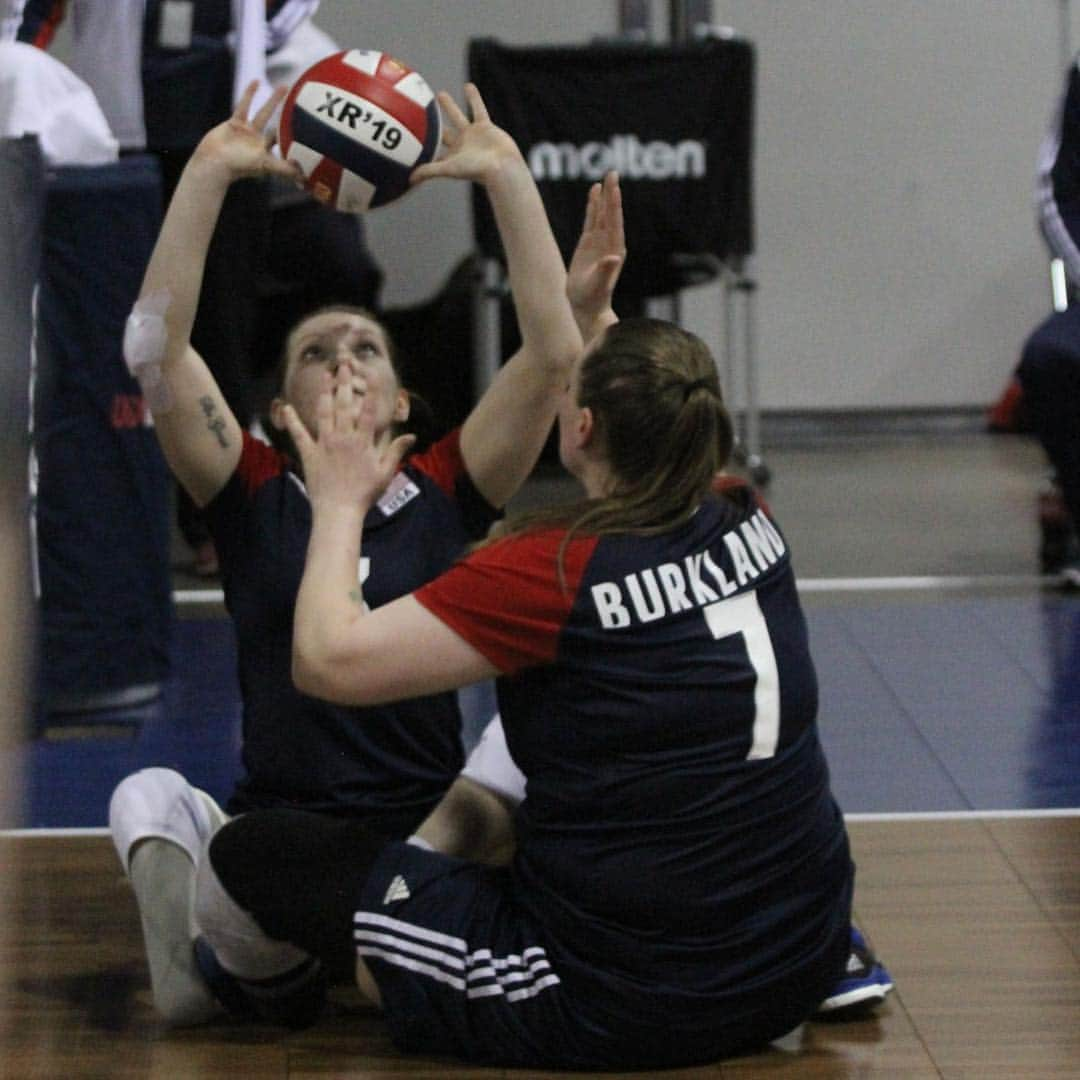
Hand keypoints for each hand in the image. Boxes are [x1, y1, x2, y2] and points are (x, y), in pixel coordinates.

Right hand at [191, 81, 303, 184]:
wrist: (214, 161)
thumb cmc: (240, 166)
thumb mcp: (266, 165)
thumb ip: (285, 169)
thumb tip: (306, 177)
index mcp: (268, 154)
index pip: (287, 146)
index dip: (298, 143)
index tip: (314, 135)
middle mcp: (260, 143)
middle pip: (279, 127)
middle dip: (290, 118)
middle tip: (304, 106)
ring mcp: (248, 132)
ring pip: (265, 113)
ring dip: (274, 100)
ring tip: (285, 87)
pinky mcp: (235, 123)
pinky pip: (244, 105)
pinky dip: (250, 93)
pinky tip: (257, 81)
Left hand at [282, 365, 414, 515]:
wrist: (339, 511)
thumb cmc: (365, 494)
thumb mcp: (385, 473)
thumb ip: (396, 451)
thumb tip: (412, 436)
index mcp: (362, 442)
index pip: (369, 411)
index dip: (371, 392)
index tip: (372, 375)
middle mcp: (343, 438)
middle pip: (345, 405)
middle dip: (345, 383)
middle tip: (344, 364)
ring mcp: (325, 444)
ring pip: (324, 413)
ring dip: (325, 393)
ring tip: (325, 376)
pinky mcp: (309, 454)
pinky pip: (299, 434)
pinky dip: (292, 421)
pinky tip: (287, 408)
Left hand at [410, 83, 521, 186]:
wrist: (501, 167)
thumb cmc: (476, 170)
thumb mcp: (449, 168)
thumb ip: (429, 171)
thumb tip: (409, 180)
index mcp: (451, 157)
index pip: (433, 152)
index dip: (422, 149)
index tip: (408, 141)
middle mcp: (460, 146)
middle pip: (442, 133)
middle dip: (432, 125)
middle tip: (419, 112)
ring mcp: (473, 136)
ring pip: (457, 117)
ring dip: (449, 106)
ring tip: (440, 94)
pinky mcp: (485, 127)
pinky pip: (478, 108)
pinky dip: (474, 97)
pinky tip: (468, 85)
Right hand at [566, 171, 625, 322]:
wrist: (587, 306)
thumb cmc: (592, 298)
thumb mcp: (598, 285)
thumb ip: (605, 271)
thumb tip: (614, 258)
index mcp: (614, 250)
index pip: (614, 222)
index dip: (614, 204)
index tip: (614, 187)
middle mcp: (609, 243)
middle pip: (610, 214)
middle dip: (612, 194)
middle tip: (613, 173)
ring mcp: (599, 242)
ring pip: (602, 214)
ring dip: (604, 197)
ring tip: (606, 178)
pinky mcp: (588, 244)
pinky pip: (591, 220)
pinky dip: (593, 206)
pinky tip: (594, 193)